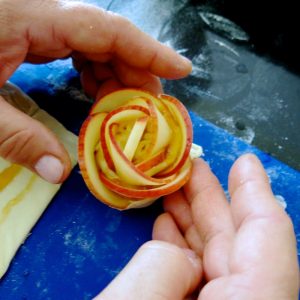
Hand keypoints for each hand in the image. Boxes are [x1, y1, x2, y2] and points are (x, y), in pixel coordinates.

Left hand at [0, 0, 190, 182]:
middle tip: (150, 111)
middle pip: (108, 40)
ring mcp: (38, 24)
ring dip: (115, 79)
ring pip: (95, 47)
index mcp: (32, 17)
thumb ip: (19, 138)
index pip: (107, 30)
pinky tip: (98, 98)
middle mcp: (43, 14)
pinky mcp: (33, 35)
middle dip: (135, 74)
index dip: (150, 50)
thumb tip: (61, 173)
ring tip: (125, 112)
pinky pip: (78, 52)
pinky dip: (94, 77)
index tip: (183, 70)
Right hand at [153, 154, 298, 298]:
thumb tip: (169, 243)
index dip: (255, 191)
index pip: (267, 236)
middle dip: (210, 198)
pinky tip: (165, 228)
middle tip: (188, 169)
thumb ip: (163, 264)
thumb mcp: (139, 299)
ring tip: (170, 191)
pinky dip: (181, 249)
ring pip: (215, 258)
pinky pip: (198, 277)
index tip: (244, 163)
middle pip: (237, 241)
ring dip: (192, 220)